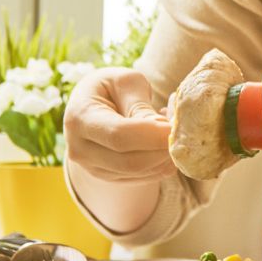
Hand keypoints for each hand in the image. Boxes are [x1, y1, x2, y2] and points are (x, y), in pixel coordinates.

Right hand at [62, 67, 179, 185]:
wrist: (91, 104)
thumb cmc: (111, 86)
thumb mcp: (125, 82)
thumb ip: (140, 105)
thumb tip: (161, 128)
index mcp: (80, 118)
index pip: (119, 135)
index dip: (151, 135)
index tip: (175, 127)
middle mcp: (79, 149)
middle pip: (129, 161)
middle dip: (162, 149)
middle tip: (181, 129)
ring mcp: (92, 168)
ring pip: (138, 172)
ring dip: (164, 156)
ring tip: (172, 130)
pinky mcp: (108, 177)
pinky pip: (143, 178)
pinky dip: (161, 163)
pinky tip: (164, 142)